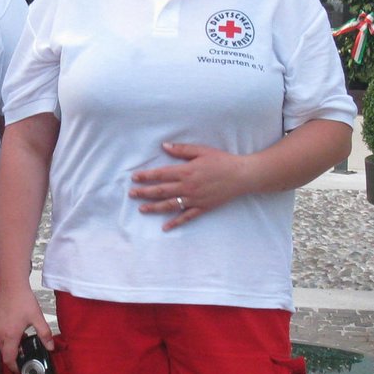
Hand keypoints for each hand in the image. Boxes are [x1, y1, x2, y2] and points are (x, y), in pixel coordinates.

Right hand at [0, 282, 52, 370]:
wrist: (11, 286)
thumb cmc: (23, 301)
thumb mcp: (37, 318)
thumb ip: (45, 334)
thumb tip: (50, 347)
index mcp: (10, 335)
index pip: (9, 359)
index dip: (14, 367)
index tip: (20, 369)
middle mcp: (0, 333)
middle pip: (5, 353)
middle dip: (13, 357)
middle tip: (24, 355)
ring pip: (1, 344)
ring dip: (10, 346)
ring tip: (23, 340)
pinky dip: (6, 338)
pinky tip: (16, 330)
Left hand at [129, 141, 251, 230]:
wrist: (241, 176)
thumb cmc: (222, 161)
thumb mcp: (202, 151)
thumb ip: (182, 150)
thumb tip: (164, 146)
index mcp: (186, 171)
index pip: (161, 175)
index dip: (146, 177)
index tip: (134, 178)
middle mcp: (188, 187)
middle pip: (161, 191)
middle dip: (145, 192)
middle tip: (131, 194)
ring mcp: (194, 199)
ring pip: (170, 205)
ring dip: (154, 207)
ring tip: (141, 209)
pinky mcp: (202, 208)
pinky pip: (186, 217)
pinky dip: (175, 222)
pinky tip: (165, 227)